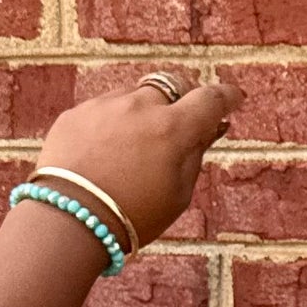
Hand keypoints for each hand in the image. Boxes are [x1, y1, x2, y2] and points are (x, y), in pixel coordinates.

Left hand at [31, 71, 242, 249]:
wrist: (71, 219)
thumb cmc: (134, 215)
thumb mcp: (178, 195)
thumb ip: (194, 155)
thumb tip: (207, 129)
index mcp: (173, 129)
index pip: (210, 99)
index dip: (226, 97)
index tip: (234, 98)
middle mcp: (139, 106)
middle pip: (170, 86)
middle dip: (181, 99)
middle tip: (182, 122)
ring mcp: (104, 105)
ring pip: (134, 98)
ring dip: (142, 114)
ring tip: (135, 150)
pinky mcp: (76, 113)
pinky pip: (103, 111)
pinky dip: (111, 126)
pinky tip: (105, 154)